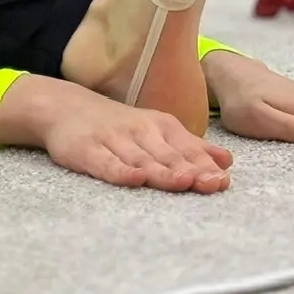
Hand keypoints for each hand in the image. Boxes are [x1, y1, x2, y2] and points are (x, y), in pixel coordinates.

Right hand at [0, 76, 232, 191]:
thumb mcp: (156, 130)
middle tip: (211, 184)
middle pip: (168, 155)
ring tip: (182, 182)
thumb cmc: (119, 127)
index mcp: (159, 126)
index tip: (223, 180)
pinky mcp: (87, 151)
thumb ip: (190, 147)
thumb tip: (227, 161)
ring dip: (162, 172)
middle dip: (190, 170)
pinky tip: (134, 179)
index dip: (205, 165)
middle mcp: (139, 131)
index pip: (186, 147)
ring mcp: (113, 141)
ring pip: (141, 159)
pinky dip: (120, 171)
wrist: (66, 109)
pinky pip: (106, 163)